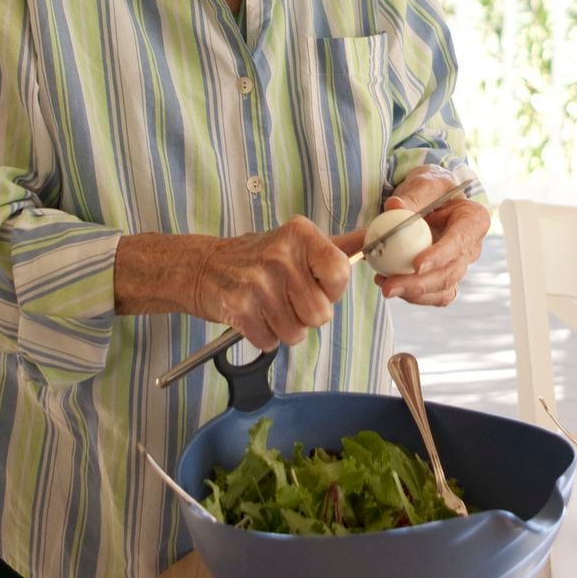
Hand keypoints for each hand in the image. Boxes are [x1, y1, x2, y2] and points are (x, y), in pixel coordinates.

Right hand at [195, 217, 361, 350]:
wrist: (202, 267)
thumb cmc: (256, 258)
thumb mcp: (295, 242)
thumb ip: (336, 247)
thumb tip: (374, 241)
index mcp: (300, 234)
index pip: (340, 272)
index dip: (331, 290)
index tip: (316, 285)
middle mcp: (279, 255)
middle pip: (320, 314)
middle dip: (306, 316)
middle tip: (287, 298)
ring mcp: (257, 282)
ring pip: (295, 333)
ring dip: (284, 328)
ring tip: (269, 307)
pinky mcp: (238, 307)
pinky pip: (269, 342)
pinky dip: (263, 337)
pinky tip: (253, 315)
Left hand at [374, 167, 488, 307]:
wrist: (428, 200)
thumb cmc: (430, 189)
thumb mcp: (424, 184)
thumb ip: (412, 197)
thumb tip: (394, 207)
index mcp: (474, 221)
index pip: (460, 242)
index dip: (440, 256)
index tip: (416, 265)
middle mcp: (470, 248)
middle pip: (451, 272)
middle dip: (420, 284)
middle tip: (389, 286)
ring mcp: (458, 266)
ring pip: (442, 289)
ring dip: (413, 293)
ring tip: (384, 286)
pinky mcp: (444, 278)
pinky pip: (431, 295)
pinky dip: (411, 295)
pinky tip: (388, 284)